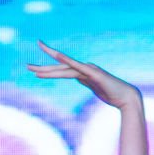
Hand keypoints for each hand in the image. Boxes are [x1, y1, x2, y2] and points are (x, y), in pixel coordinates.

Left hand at [27, 42, 141, 110]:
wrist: (126, 97)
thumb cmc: (112, 93)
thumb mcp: (94, 87)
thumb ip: (85, 81)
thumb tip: (78, 78)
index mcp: (82, 72)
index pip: (61, 70)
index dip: (48, 69)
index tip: (34, 69)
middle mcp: (83, 68)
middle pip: (59, 68)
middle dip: (43, 68)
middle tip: (27, 66)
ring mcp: (88, 70)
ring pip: (65, 69)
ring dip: (49, 69)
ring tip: (34, 70)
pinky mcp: (93, 74)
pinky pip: (77, 67)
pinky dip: (67, 61)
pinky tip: (57, 57)